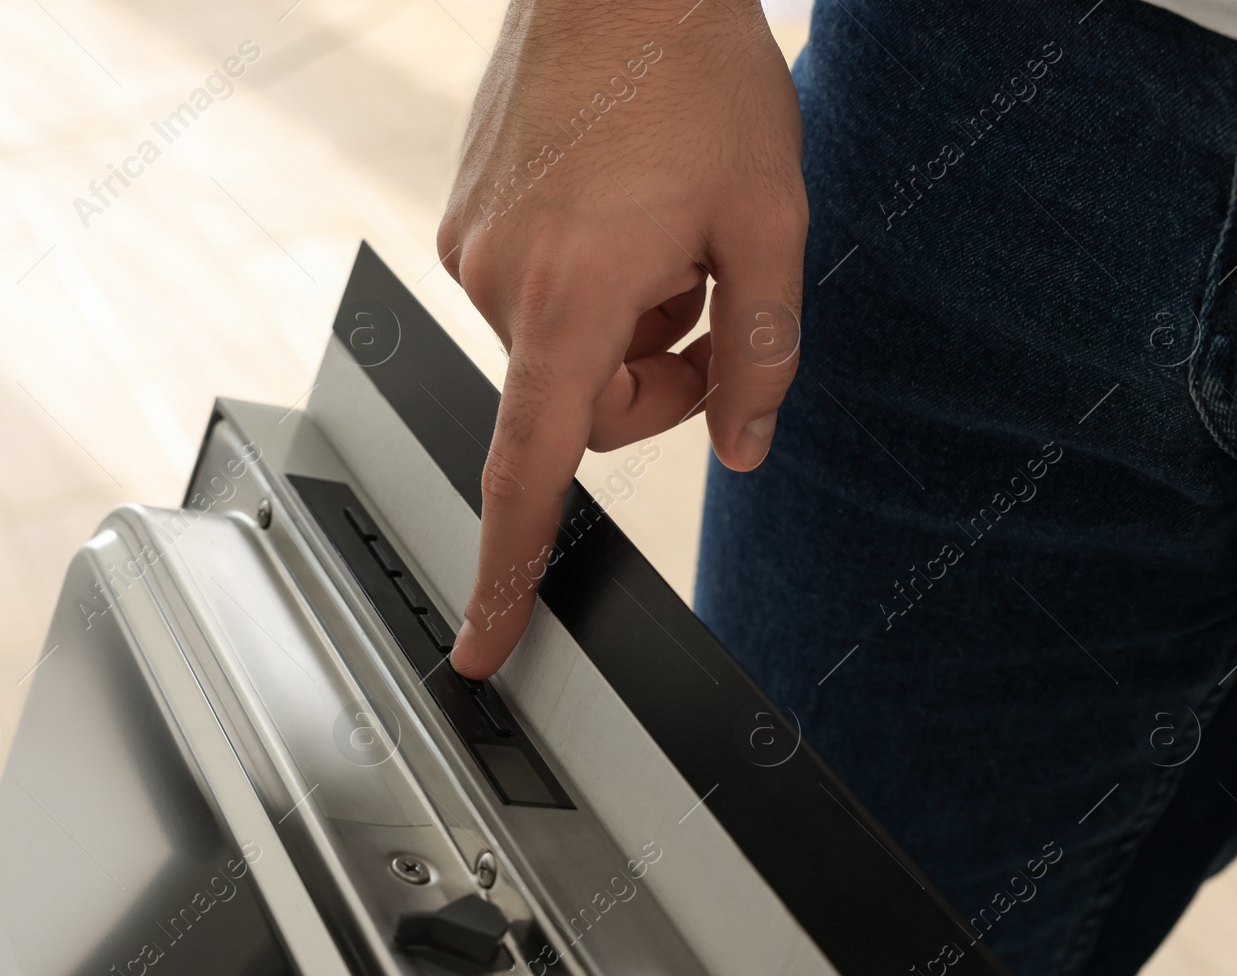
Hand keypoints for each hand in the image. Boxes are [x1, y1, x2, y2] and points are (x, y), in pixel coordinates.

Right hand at [438, 0, 806, 677]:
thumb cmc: (695, 73)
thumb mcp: (768, 221)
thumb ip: (761, 352)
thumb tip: (746, 446)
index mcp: (571, 295)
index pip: (531, 468)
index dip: (508, 568)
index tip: (482, 639)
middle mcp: (501, 279)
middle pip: (578, 408)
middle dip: (653, 384)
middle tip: (709, 308)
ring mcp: (474, 241)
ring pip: (560, 348)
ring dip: (625, 323)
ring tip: (671, 236)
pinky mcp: (467, 211)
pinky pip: (533, 292)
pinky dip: (590, 281)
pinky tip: (627, 209)